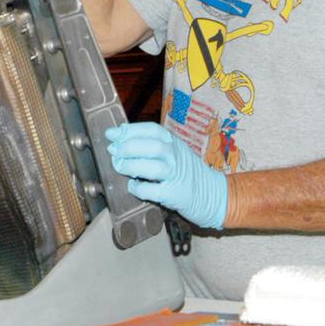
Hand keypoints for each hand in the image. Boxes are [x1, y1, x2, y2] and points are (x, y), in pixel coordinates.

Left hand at [106, 122, 227, 228]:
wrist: (213, 195)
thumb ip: (150, 145)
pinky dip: (140, 188)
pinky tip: (132, 186)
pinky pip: (154, 191)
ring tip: (119, 167)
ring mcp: (177, 176)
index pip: (152, 130)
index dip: (130, 130)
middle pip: (152, 146)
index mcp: (173, 143)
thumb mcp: (173, 152)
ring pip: (154, 167)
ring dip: (132, 166)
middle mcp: (176, 156)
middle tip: (113, 151)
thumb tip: (119, 137)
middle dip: (128, 147)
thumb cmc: (186, 173)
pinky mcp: (175, 195)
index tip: (111, 133)